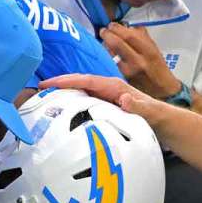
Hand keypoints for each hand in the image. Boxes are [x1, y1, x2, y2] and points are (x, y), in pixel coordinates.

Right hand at [40, 74, 166, 123]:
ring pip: (81, 92)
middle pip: (79, 83)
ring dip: (64, 93)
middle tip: (38, 90)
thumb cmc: (156, 116)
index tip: (48, 83)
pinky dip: (73, 102)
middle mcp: (108, 88)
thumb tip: (124, 98)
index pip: (87, 81)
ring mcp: (106, 96)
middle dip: (59, 84)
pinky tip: (62, 109)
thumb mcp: (148, 111)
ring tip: (44, 99)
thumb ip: (137, 105)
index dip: (67, 81)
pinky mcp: (105, 104)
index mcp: (115, 87)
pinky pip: (85, 101)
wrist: (163, 122)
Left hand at [100, 22, 181, 98]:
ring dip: (106, 43)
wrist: (161, 89)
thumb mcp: (154, 49)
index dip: (117, 28)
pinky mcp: (123, 78)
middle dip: (107, 34)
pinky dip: (110, 53)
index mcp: (149, 51)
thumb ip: (141, 36)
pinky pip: (113, 62)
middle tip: (104, 30)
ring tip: (106, 38)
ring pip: (112, 53)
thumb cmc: (157, 67)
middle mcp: (138, 61)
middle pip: (117, 43)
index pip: (129, 35)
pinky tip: (110, 50)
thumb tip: (127, 26)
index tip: (113, 24)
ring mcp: (129, 71)